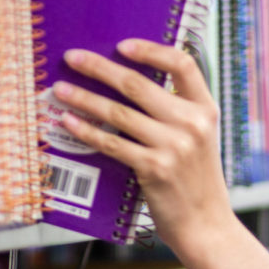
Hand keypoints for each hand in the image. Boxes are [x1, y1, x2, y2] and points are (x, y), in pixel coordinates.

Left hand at [52, 39, 235, 256]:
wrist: (207, 223)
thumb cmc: (197, 181)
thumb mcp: (200, 139)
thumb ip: (177, 112)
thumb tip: (131, 86)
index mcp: (206, 109)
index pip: (182, 64)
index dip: (150, 50)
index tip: (122, 45)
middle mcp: (192, 123)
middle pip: (138, 84)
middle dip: (99, 68)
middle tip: (73, 58)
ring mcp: (174, 146)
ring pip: (118, 112)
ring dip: (83, 98)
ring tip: (60, 90)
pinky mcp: (154, 168)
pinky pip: (111, 143)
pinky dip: (86, 130)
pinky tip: (69, 122)